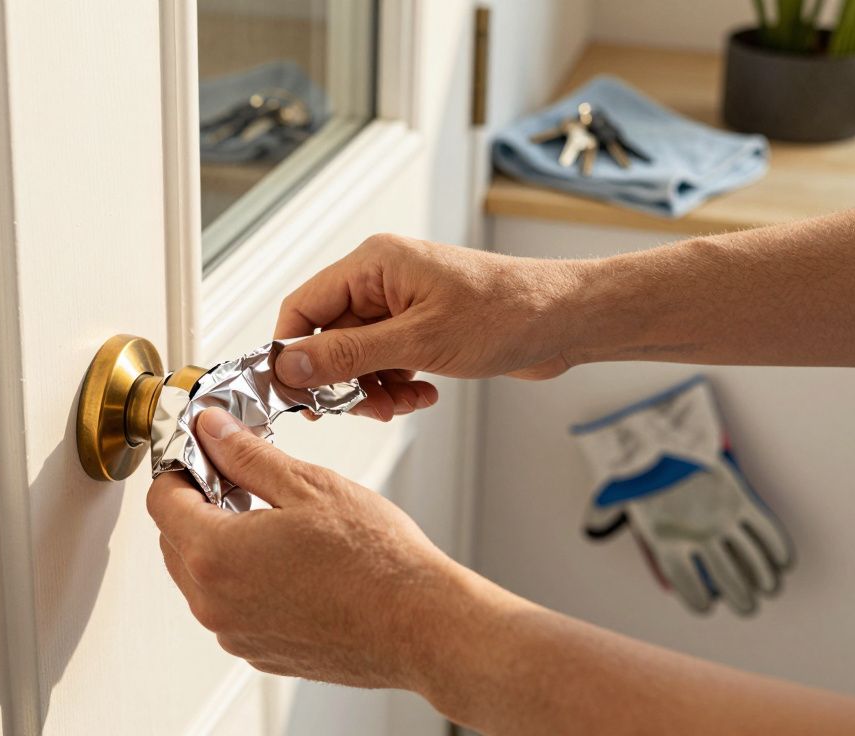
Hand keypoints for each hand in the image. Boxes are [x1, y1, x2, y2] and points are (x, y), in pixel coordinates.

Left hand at [146, 407, 489, 692]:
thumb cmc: (377, 561)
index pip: (161, 501)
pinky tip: (291, 562)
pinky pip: (232, 607)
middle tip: (243, 482)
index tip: (206, 456)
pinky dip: (246, 581)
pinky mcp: (261, 653)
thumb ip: (247, 456)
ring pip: (202, 577)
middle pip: (174, 540)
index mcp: (215, 555)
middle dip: (198, 505)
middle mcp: (214, 604)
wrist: (422, 625)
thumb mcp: (307, 485)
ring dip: (221, 544)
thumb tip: (212, 431)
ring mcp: (236, 635)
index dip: (181, 468)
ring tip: (275, 521)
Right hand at [274, 233, 583, 418]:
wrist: (564, 321)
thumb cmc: (505, 313)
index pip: (302, 307)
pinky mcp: (419, 327)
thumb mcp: (417, 341)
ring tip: (401, 403)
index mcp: (373, 265)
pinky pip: (385, 363)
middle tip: (365, 408)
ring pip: (356, 357)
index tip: (295, 395)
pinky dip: (396, 386)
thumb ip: (347, 355)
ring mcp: (400, 305)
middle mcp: (381, 280)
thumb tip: (290, 367)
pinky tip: (422, 395)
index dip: (293, 353)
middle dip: (343, 380)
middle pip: (327, 338)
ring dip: (372, 389)